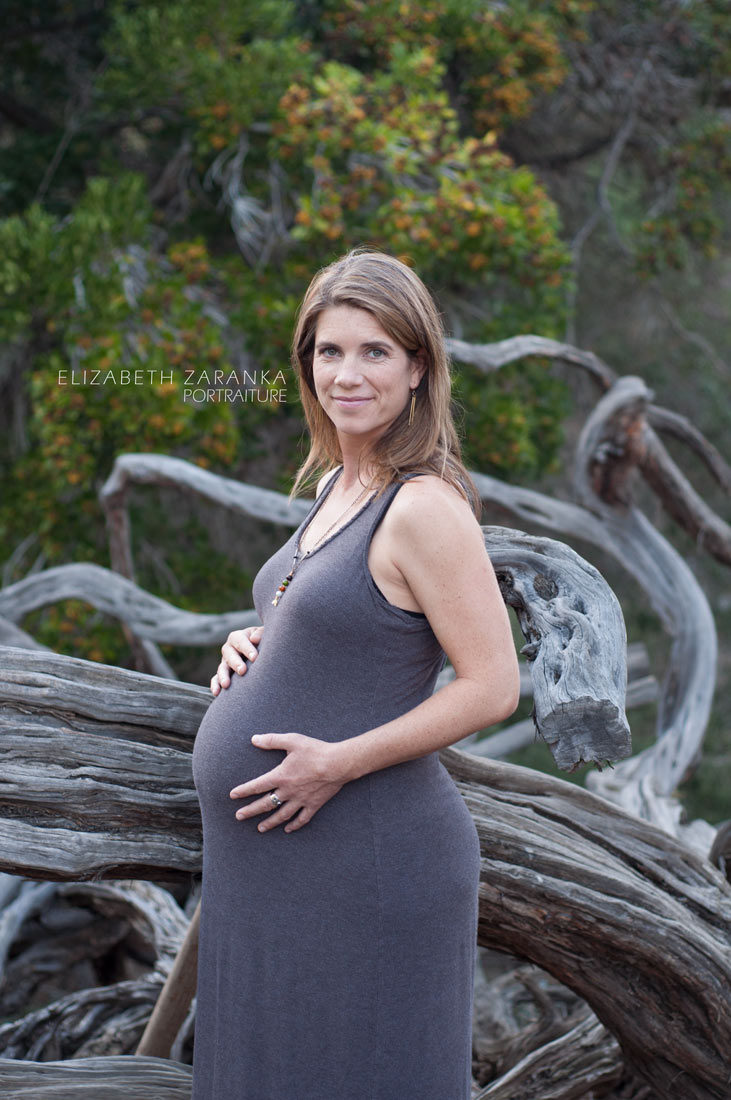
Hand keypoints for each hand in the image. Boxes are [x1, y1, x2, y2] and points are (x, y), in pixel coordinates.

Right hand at [210, 625, 263, 694]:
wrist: (260, 652)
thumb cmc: (263, 642)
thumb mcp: (263, 635)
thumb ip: (260, 634)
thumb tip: (254, 639)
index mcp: (238, 637)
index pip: (240, 641)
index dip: (247, 649)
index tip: (255, 658)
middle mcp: (229, 649)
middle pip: (230, 655)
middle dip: (236, 663)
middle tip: (243, 671)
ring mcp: (225, 662)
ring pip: (222, 668)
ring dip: (223, 676)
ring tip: (226, 685)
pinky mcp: (223, 674)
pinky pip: (216, 679)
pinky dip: (215, 685)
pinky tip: (217, 693)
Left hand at [230, 733, 345, 832]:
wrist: (338, 763)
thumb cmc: (315, 750)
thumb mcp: (292, 741)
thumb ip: (272, 740)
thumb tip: (254, 739)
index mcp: (281, 776)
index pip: (257, 785)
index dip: (244, 791)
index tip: (233, 796)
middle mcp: (288, 791)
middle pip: (265, 804)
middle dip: (250, 811)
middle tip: (239, 816)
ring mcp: (301, 800)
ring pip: (281, 815)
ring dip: (269, 822)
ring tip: (259, 828)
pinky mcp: (313, 805)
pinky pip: (302, 819)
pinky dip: (294, 825)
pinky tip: (288, 829)